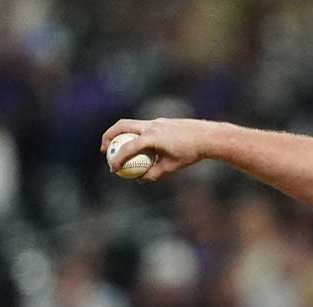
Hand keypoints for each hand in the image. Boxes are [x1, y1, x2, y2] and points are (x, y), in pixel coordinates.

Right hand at [100, 118, 214, 182]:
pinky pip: (141, 126)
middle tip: (104, 150)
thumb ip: (155, 173)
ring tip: (117, 147)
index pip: (128, 147)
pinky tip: (137, 145)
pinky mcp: (160, 121)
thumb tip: (141, 179)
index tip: (112, 168)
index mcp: (152, 137)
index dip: (118, 159)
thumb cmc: (191, 152)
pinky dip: (134, 134)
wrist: (207, 136)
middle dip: (108, 137)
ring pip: (130, 124)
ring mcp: (155, 121)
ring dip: (120, 134)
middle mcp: (151, 126)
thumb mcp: (172, 166)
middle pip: (121, 126)